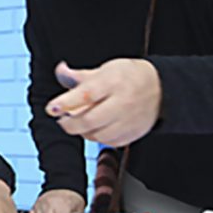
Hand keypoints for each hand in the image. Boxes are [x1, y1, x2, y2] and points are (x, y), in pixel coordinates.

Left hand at [46, 59, 161, 146]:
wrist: (160, 88)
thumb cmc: (129, 77)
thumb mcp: (105, 70)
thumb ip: (80, 75)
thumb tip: (60, 71)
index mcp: (113, 82)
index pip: (86, 94)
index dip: (66, 103)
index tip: (52, 108)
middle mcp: (122, 102)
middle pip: (90, 120)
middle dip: (70, 123)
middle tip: (62, 119)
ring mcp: (128, 120)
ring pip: (97, 135)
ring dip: (82, 131)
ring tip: (78, 122)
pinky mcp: (133, 133)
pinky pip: (108, 142)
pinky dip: (97, 137)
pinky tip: (95, 129)